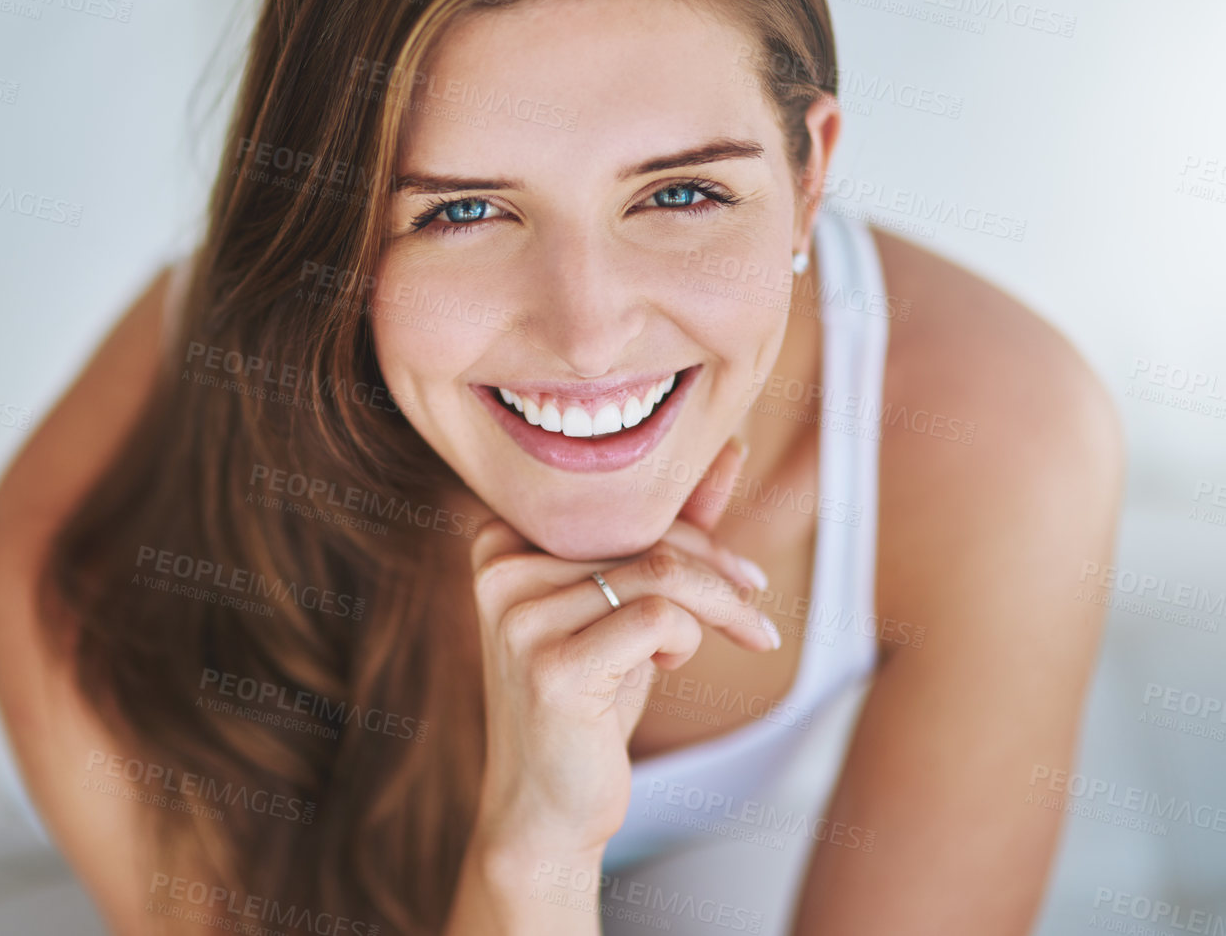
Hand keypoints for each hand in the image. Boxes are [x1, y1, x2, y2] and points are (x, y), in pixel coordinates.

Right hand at [464, 437, 778, 857]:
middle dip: (718, 572)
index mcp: (501, 540)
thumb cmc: (589, 700)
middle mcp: (498, 570)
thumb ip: (667, 531)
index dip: (691, 532)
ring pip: (659, 576)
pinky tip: (668, 670)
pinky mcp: (549, 666)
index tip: (739, 576)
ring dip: (718, 610)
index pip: (619, 504)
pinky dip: (686, 641)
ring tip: (737, 640)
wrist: (547, 805)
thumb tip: (729, 450)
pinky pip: (656, 619)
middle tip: (757, 612)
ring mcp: (516, 617)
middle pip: (644, 537)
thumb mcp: (624, 607)